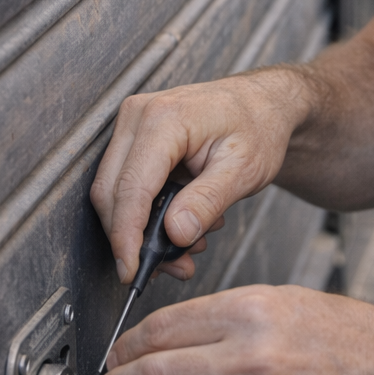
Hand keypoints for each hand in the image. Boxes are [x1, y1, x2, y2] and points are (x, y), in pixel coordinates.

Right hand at [91, 69, 309, 284]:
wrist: (261, 103)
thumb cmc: (258, 126)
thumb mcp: (244, 168)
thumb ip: (208, 200)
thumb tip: (175, 233)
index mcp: (165, 119)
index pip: (132, 188)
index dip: (127, 236)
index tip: (131, 271)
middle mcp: (139, 115)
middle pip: (111, 193)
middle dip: (134, 239)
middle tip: (173, 266)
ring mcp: (132, 124)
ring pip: (113, 192)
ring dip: (141, 229)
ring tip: (188, 247)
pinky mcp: (133, 137)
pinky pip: (125, 184)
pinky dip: (145, 213)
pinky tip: (180, 226)